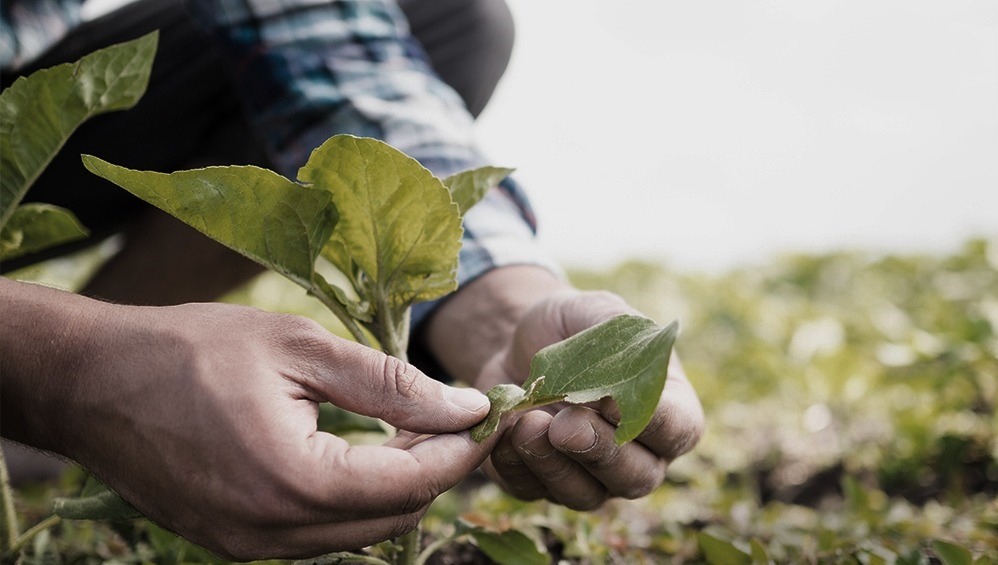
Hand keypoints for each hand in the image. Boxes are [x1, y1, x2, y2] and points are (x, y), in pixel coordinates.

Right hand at [0, 279, 493, 559]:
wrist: (92, 382)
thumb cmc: (191, 349)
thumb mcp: (300, 347)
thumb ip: (390, 383)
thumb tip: (466, 407)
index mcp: (294, 481)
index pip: (411, 484)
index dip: (460, 449)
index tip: (489, 413)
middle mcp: (274, 532)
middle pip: (394, 518)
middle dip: (436, 469)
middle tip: (456, 417)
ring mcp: (251, 546)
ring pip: (360, 533)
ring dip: (397, 486)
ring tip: (414, 428)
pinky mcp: (236, 542)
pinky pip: (320, 534)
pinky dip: (355, 498)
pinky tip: (362, 450)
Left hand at [477, 289, 703, 509]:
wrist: (518, 342)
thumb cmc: (574, 326)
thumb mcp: (598, 311)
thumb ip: (618, 337)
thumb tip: (618, 384)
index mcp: (668, 409)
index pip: (679, 430)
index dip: (653, 423)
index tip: (614, 401)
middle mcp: (637, 454)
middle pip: (636, 477)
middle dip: (599, 452)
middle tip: (565, 424)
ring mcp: (591, 477)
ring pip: (584, 495)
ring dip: (554, 464)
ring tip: (528, 424)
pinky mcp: (541, 483)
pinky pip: (532, 490)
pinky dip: (515, 464)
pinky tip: (504, 431)